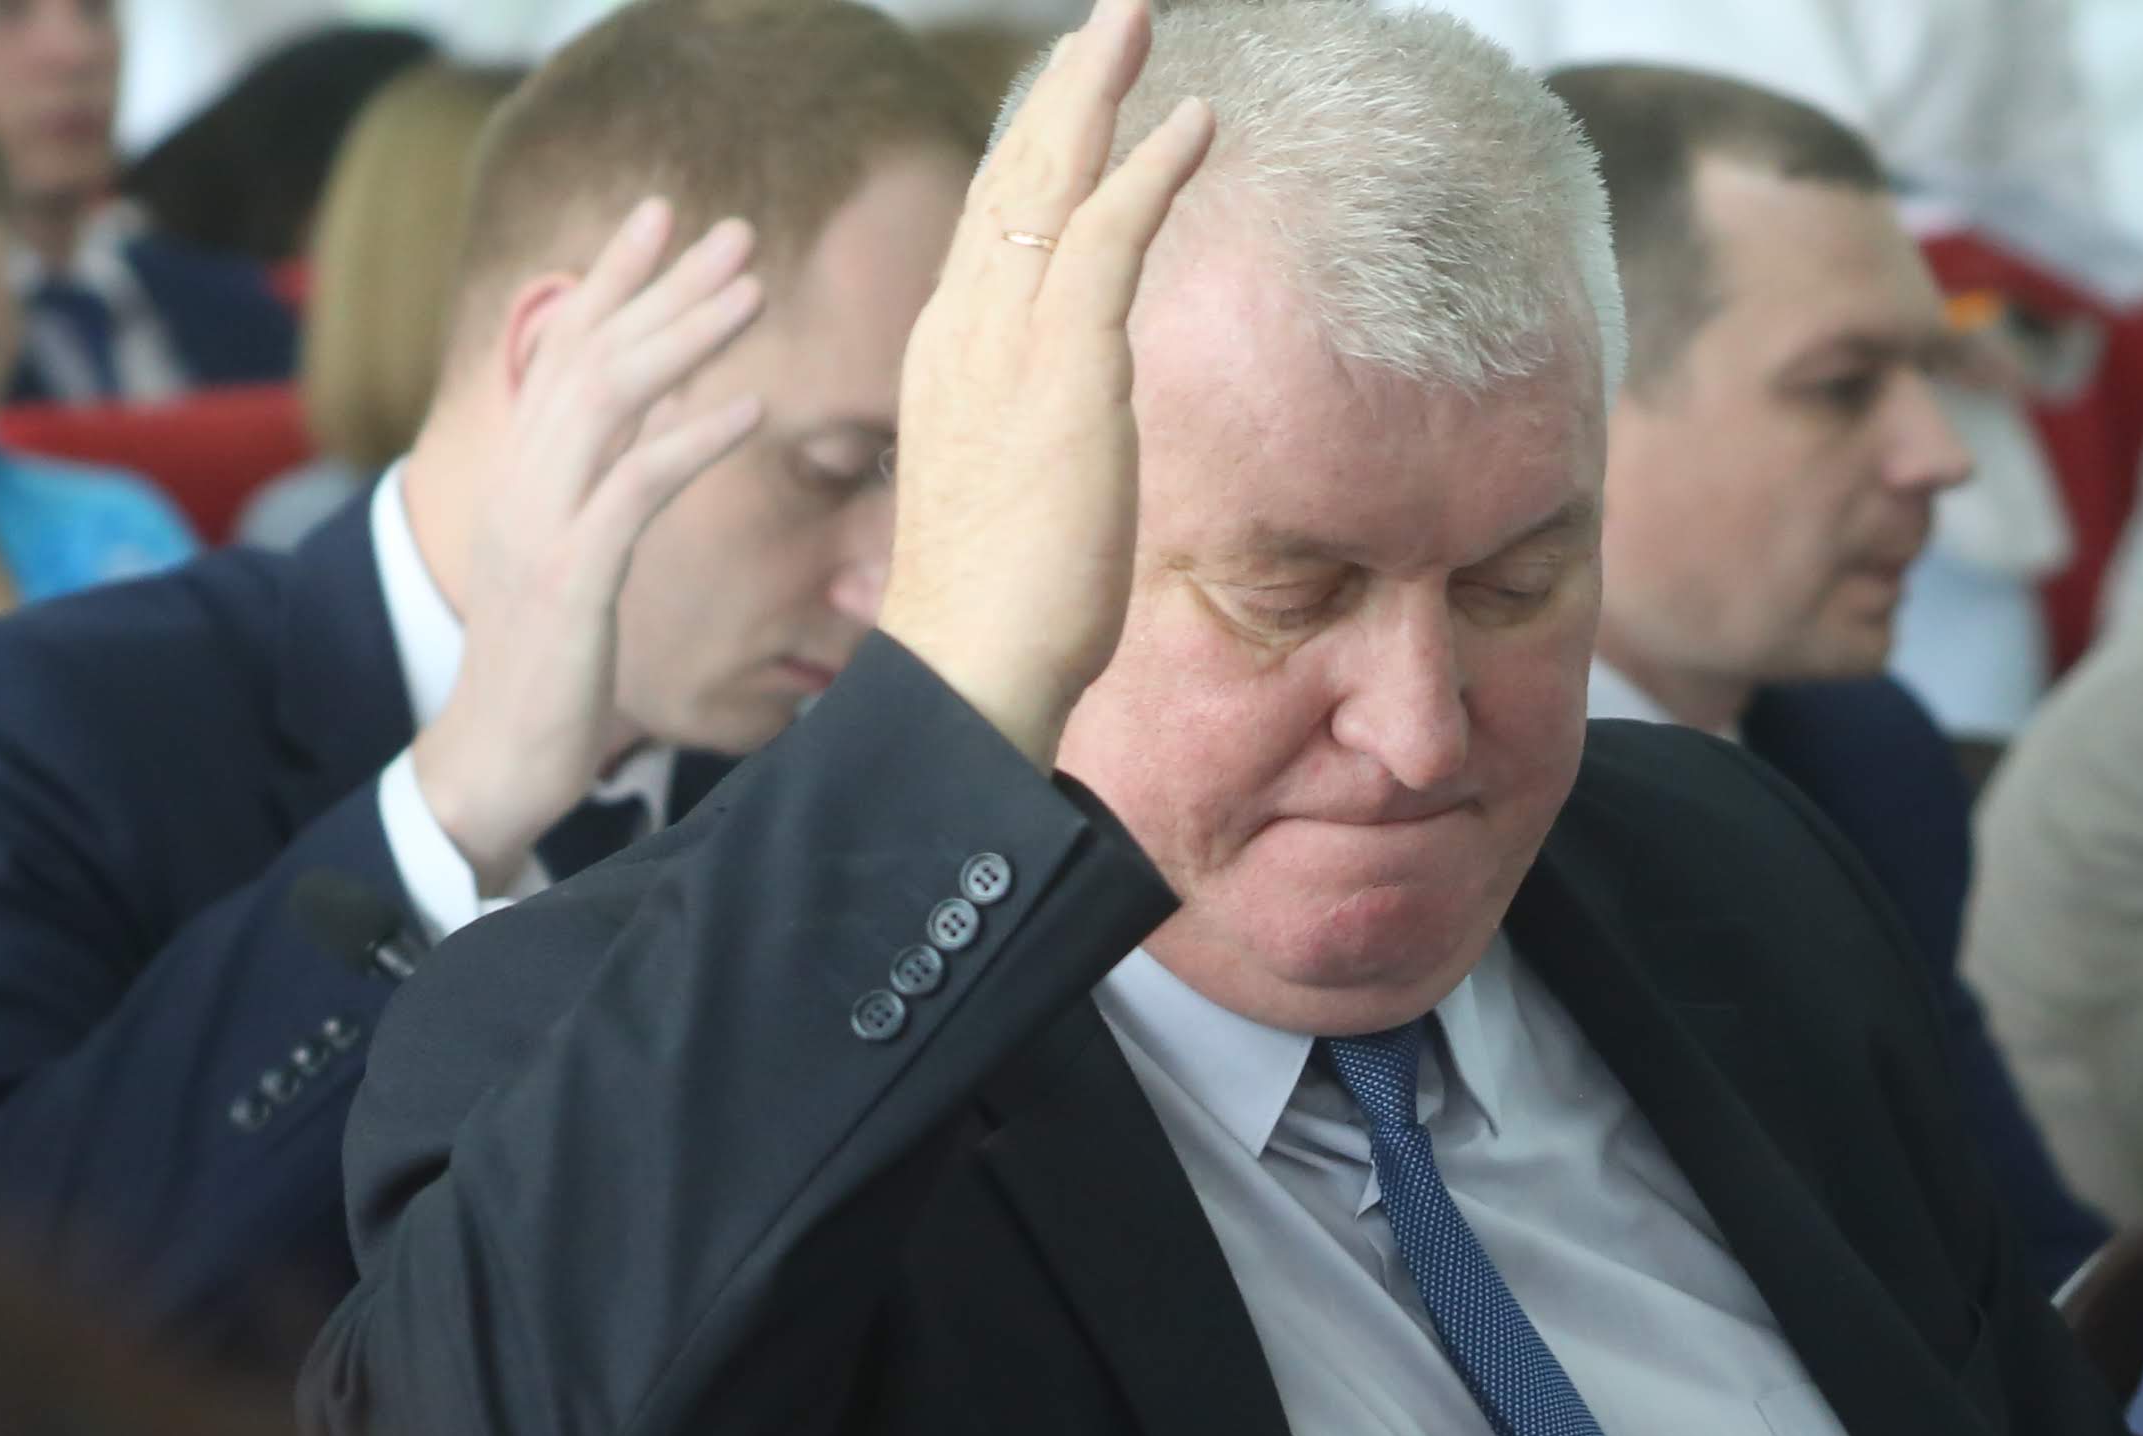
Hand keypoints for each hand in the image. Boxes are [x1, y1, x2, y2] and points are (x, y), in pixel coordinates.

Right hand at [405, 195, 769, 895]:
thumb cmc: (542, 675)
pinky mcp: (568, 580)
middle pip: (591, 352)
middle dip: (663, 283)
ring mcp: (539, 526)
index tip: (660, 217)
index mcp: (520, 474)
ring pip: (609, 400)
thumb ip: (592, 496)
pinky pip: (633, 490)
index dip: (611, 277)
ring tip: (752, 292)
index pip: (563, 349)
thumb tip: (650, 437)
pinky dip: (692, 443)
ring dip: (684, 337)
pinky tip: (748, 412)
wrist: (488, 764)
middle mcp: (522, 482)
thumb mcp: (563, 565)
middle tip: (733, 229)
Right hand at [872, 0, 1213, 763]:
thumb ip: (1034, 441)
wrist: (968, 664)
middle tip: (1111, 17)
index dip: (1032, 153)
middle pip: (1011, 174)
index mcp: (949, 356)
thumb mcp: (1015, 496)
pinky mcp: (1063, 366)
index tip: (1070, 99)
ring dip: (1099, 89)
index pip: (991, 227)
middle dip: (1064, 88)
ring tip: (1137, 21)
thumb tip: (1064, 446)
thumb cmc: (996, 610)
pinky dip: (1152, 166)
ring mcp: (1006, 340)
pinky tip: (1194, 118)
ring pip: (1051, 177)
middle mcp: (964, 328)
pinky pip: (1109, 233)